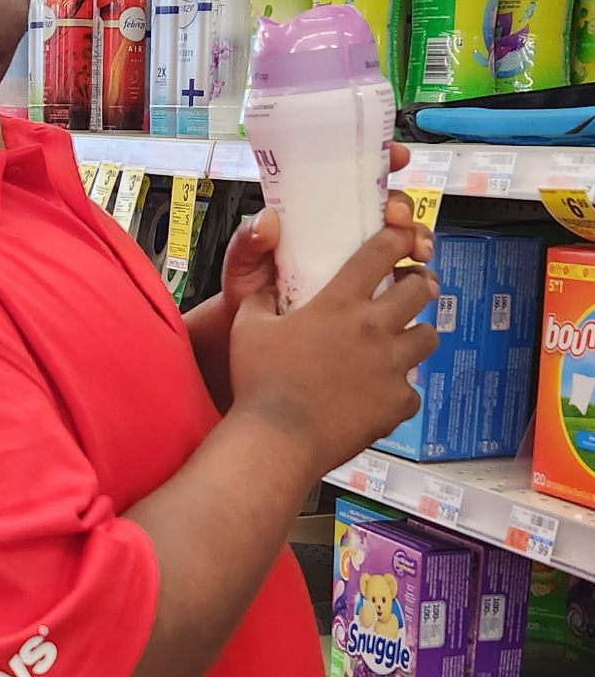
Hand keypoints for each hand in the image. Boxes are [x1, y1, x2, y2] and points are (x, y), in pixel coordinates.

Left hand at [219, 142, 433, 326]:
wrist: (255, 351)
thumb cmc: (247, 298)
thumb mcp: (241, 266)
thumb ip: (247, 244)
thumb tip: (267, 221)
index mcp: (314, 217)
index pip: (350, 179)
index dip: (380, 161)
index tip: (397, 158)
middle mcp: (342, 234)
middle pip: (386, 207)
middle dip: (404, 207)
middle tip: (399, 220)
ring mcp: (360, 264)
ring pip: (402, 240)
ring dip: (419, 239)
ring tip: (418, 254)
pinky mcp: (372, 293)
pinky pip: (403, 279)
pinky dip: (418, 276)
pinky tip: (423, 282)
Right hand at [228, 220, 438, 480]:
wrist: (277, 440)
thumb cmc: (259, 383)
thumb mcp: (248, 328)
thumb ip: (261, 299)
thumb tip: (265, 288)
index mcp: (339, 303)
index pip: (380, 252)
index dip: (398, 237)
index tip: (404, 237)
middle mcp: (372, 328)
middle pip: (420, 289)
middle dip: (420, 284)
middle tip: (411, 288)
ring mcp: (390, 366)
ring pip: (428, 337)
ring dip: (417, 335)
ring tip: (404, 342)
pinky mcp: (396, 403)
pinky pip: (412, 392)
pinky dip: (400, 393)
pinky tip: (382, 396)